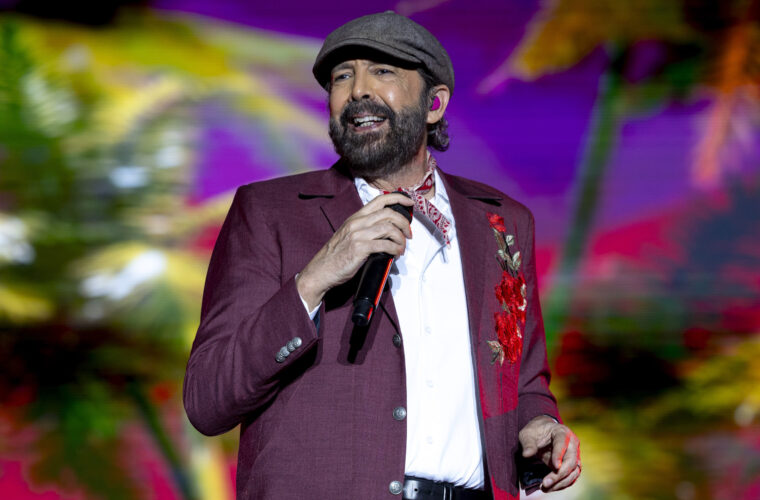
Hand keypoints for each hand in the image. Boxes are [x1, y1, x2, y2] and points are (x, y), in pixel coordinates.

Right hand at [296, 192, 413, 309]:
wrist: (321, 269)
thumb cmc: (336, 254)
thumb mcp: (349, 234)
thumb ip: (365, 228)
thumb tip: (387, 229)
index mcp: (356, 217)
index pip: (380, 200)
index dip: (398, 198)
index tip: (410, 203)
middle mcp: (357, 222)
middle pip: (389, 214)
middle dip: (404, 223)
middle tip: (409, 234)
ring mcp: (358, 235)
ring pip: (389, 228)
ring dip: (401, 238)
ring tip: (402, 247)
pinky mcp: (359, 248)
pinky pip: (385, 245)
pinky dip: (395, 249)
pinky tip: (396, 254)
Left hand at [519, 415, 580, 491]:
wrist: (542, 433)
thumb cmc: (535, 432)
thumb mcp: (527, 434)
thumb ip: (528, 443)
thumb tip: (526, 455)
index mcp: (562, 432)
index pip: (563, 443)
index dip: (559, 454)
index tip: (555, 466)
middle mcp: (572, 443)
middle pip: (571, 460)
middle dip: (560, 474)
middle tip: (545, 483)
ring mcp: (574, 455)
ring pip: (573, 471)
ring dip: (561, 482)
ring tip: (544, 488)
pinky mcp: (572, 466)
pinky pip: (571, 477)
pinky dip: (561, 484)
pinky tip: (549, 488)